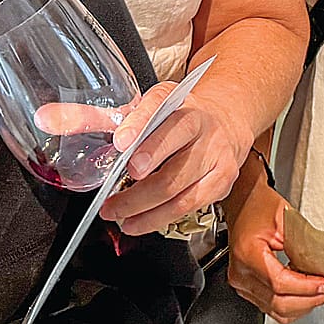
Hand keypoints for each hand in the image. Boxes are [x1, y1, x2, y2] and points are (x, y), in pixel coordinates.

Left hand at [96, 82, 250, 235]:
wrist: (225, 123)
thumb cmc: (182, 116)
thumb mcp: (158, 104)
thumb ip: (132, 117)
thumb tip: (99, 128)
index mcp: (182, 102)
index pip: (160, 107)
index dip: (139, 126)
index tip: (120, 143)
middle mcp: (204, 127)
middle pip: (171, 164)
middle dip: (137, 191)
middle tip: (110, 202)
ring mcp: (217, 156)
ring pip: (177, 192)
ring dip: (142, 210)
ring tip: (118, 215)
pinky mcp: (222, 181)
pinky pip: (187, 207)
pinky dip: (158, 218)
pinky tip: (140, 221)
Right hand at [227, 184, 323, 322]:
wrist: (242, 202)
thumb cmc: (259, 204)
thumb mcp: (286, 218)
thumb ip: (304, 244)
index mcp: (248, 253)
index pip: (280, 283)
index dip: (307, 287)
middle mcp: (241, 273)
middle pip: (278, 302)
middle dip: (311, 300)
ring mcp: (242, 283)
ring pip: (276, 310)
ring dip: (303, 306)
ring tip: (323, 294)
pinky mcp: (246, 287)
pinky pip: (271, 306)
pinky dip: (292, 305)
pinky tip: (307, 295)